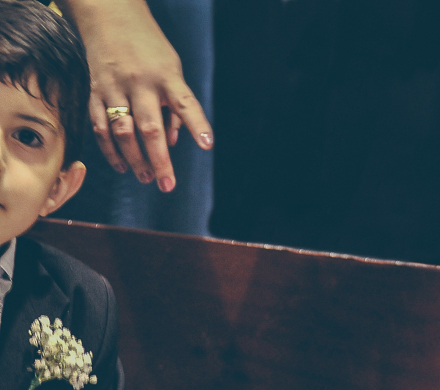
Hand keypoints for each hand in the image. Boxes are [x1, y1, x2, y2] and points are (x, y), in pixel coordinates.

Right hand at [64, 0, 212, 190]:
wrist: (108, 16)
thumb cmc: (149, 48)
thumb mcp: (172, 69)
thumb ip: (175, 104)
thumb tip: (176, 142)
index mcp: (165, 76)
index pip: (185, 103)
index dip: (196, 125)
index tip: (207, 145)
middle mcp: (139, 83)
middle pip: (150, 128)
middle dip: (160, 160)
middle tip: (167, 185)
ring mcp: (113, 88)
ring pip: (122, 131)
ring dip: (135, 159)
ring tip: (147, 178)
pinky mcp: (94, 92)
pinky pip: (100, 126)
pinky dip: (110, 149)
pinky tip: (122, 166)